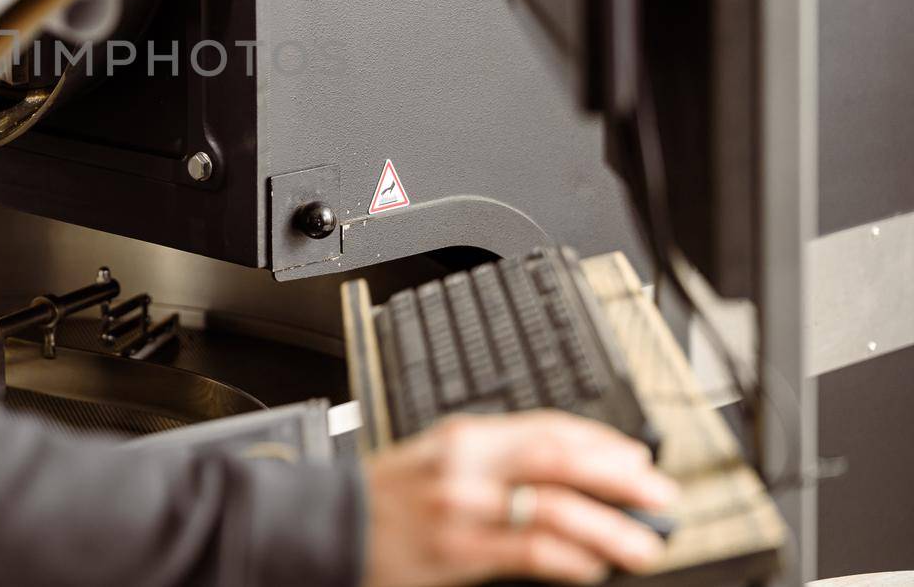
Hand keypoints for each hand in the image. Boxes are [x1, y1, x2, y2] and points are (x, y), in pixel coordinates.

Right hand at [361, 411, 677, 586]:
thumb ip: (497, 461)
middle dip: (620, 476)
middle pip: (560, 458)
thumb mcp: (440, 459)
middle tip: (660, 495)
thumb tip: (571, 474)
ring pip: (555, 507)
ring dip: (610, 527)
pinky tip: (592, 566)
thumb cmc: (389, 499)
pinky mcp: (457, 551)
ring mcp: (462, 507)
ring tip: (642, 543)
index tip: (639, 459)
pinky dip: (572, 559)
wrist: (331, 527)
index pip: (549, 427)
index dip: (603, 442)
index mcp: (465, 435)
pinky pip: (530, 551)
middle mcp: (466, 464)